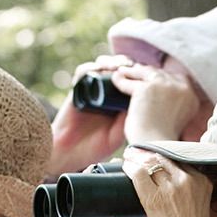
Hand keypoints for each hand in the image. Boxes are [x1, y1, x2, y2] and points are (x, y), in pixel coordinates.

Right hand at [49, 56, 134, 174]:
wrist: (71, 154)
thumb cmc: (95, 148)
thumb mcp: (118, 133)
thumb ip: (127, 118)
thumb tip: (141, 99)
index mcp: (117, 104)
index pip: (128, 82)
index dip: (136, 74)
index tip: (145, 73)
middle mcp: (104, 95)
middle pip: (116, 71)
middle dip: (124, 65)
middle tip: (132, 65)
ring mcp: (90, 92)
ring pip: (101, 69)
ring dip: (110, 63)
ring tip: (119, 65)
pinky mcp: (77, 91)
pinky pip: (83, 74)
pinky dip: (91, 68)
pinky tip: (100, 68)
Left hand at [120, 63, 203, 143]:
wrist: (156, 147)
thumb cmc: (163, 141)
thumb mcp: (176, 119)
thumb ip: (173, 105)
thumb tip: (158, 97)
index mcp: (191, 98)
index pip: (177, 79)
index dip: (163, 78)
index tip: (153, 79)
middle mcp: (182, 88)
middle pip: (161, 74)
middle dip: (148, 73)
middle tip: (136, 73)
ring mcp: (165, 85)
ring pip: (146, 73)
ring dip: (133, 73)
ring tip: (123, 73)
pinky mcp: (147, 87)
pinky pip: (131, 82)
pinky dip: (122, 81)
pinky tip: (115, 79)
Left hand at [121, 148, 216, 216]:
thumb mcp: (198, 207)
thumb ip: (188, 192)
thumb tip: (169, 184)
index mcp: (202, 180)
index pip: (177, 160)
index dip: (161, 157)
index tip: (151, 156)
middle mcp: (188, 180)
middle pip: (162, 158)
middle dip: (147, 155)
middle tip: (135, 154)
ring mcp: (172, 188)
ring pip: (149, 163)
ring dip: (136, 159)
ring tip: (128, 159)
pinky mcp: (156, 198)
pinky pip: (138, 174)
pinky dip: (129, 169)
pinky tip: (124, 167)